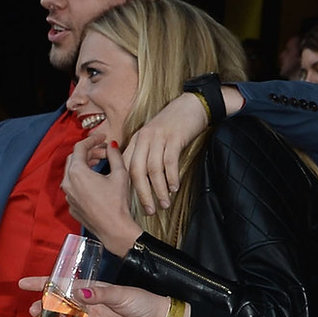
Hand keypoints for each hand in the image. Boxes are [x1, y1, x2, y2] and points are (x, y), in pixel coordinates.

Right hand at [17, 277, 172, 316]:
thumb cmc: (139, 301)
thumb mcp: (120, 294)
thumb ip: (99, 294)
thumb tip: (78, 292)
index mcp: (89, 291)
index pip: (61, 285)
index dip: (42, 284)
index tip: (23, 284)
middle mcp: (85, 308)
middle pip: (57, 309)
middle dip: (42, 311)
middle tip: (33, 314)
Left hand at [60, 136, 138, 254]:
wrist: (114, 229)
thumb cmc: (117, 203)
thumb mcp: (120, 175)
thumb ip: (114, 156)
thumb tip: (112, 145)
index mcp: (77, 172)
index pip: (80, 147)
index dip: (92, 140)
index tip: (102, 138)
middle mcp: (68, 182)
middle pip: (74, 159)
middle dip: (89, 152)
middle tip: (104, 152)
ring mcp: (68, 195)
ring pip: (72, 173)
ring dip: (85, 166)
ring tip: (100, 165)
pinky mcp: (71, 205)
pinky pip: (74, 187)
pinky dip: (83, 180)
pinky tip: (96, 182)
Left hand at [120, 92, 210, 215]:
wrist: (191, 105)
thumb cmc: (173, 125)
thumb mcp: (155, 138)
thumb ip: (146, 154)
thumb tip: (142, 180)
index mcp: (136, 140)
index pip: (126, 166)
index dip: (128, 187)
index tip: (132, 204)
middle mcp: (144, 138)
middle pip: (136, 170)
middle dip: (142, 193)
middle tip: (149, 210)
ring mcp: (158, 137)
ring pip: (153, 169)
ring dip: (159, 189)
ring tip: (164, 204)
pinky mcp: (173, 137)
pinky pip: (169, 161)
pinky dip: (171, 177)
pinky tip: (174, 188)